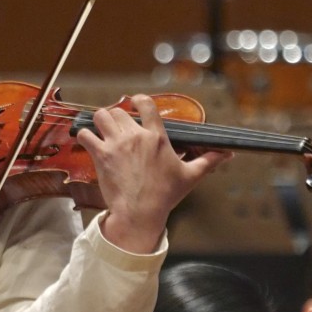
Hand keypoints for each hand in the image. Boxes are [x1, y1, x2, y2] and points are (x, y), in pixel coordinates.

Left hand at [75, 94, 230, 252]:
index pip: (146, 105)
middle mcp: (136, 136)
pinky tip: (88, 141)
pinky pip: (85, 134)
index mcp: (157, 137)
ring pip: (101, 116)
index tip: (134, 101)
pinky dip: (84, 135)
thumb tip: (227, 154)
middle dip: (116, 117)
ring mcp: (117, 144)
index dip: (138, 99)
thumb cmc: (165, 195)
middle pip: (118, 111)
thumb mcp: (190, 176)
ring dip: (100, 121)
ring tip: (101, 130)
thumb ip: (208, 161)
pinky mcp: (102, 155)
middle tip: (116, 127)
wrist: (140, 212)